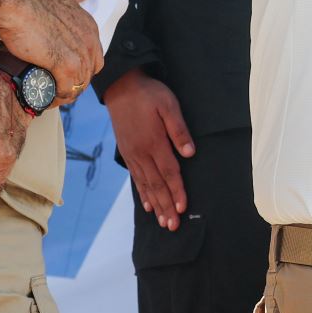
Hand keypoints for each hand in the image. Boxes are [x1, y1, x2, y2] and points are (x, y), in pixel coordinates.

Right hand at [0, 0, 102, 98]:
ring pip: (79, 84)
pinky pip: (67, 90)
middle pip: (88, 73)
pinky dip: (57, 97)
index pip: (94, 57)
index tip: (63, 72)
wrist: (16, 1)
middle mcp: (90, 41)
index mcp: (90, 27)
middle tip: (54, 85)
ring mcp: (79, 54)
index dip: (80, 67)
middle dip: (74, 82)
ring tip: (47, 94)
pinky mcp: (65, 65)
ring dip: (65, 93)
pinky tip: (44, 97)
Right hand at [102, 68, 194, 230]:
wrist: (121, 86)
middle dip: (166, 206)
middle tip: (173, 226)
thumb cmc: (149, 94)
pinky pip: (136, 178)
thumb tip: (190, 153)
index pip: (169, 172)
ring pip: (146, 185)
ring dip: (156, 204)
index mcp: (154, 142)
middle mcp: (142, 153)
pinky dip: (143, 193)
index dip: (177, 191)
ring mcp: (133, 155)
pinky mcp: (127, 152)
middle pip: (157, 185)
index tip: (183, 208)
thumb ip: (179, 130)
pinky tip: (148, 205)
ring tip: (163, 222)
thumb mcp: (169, 105)